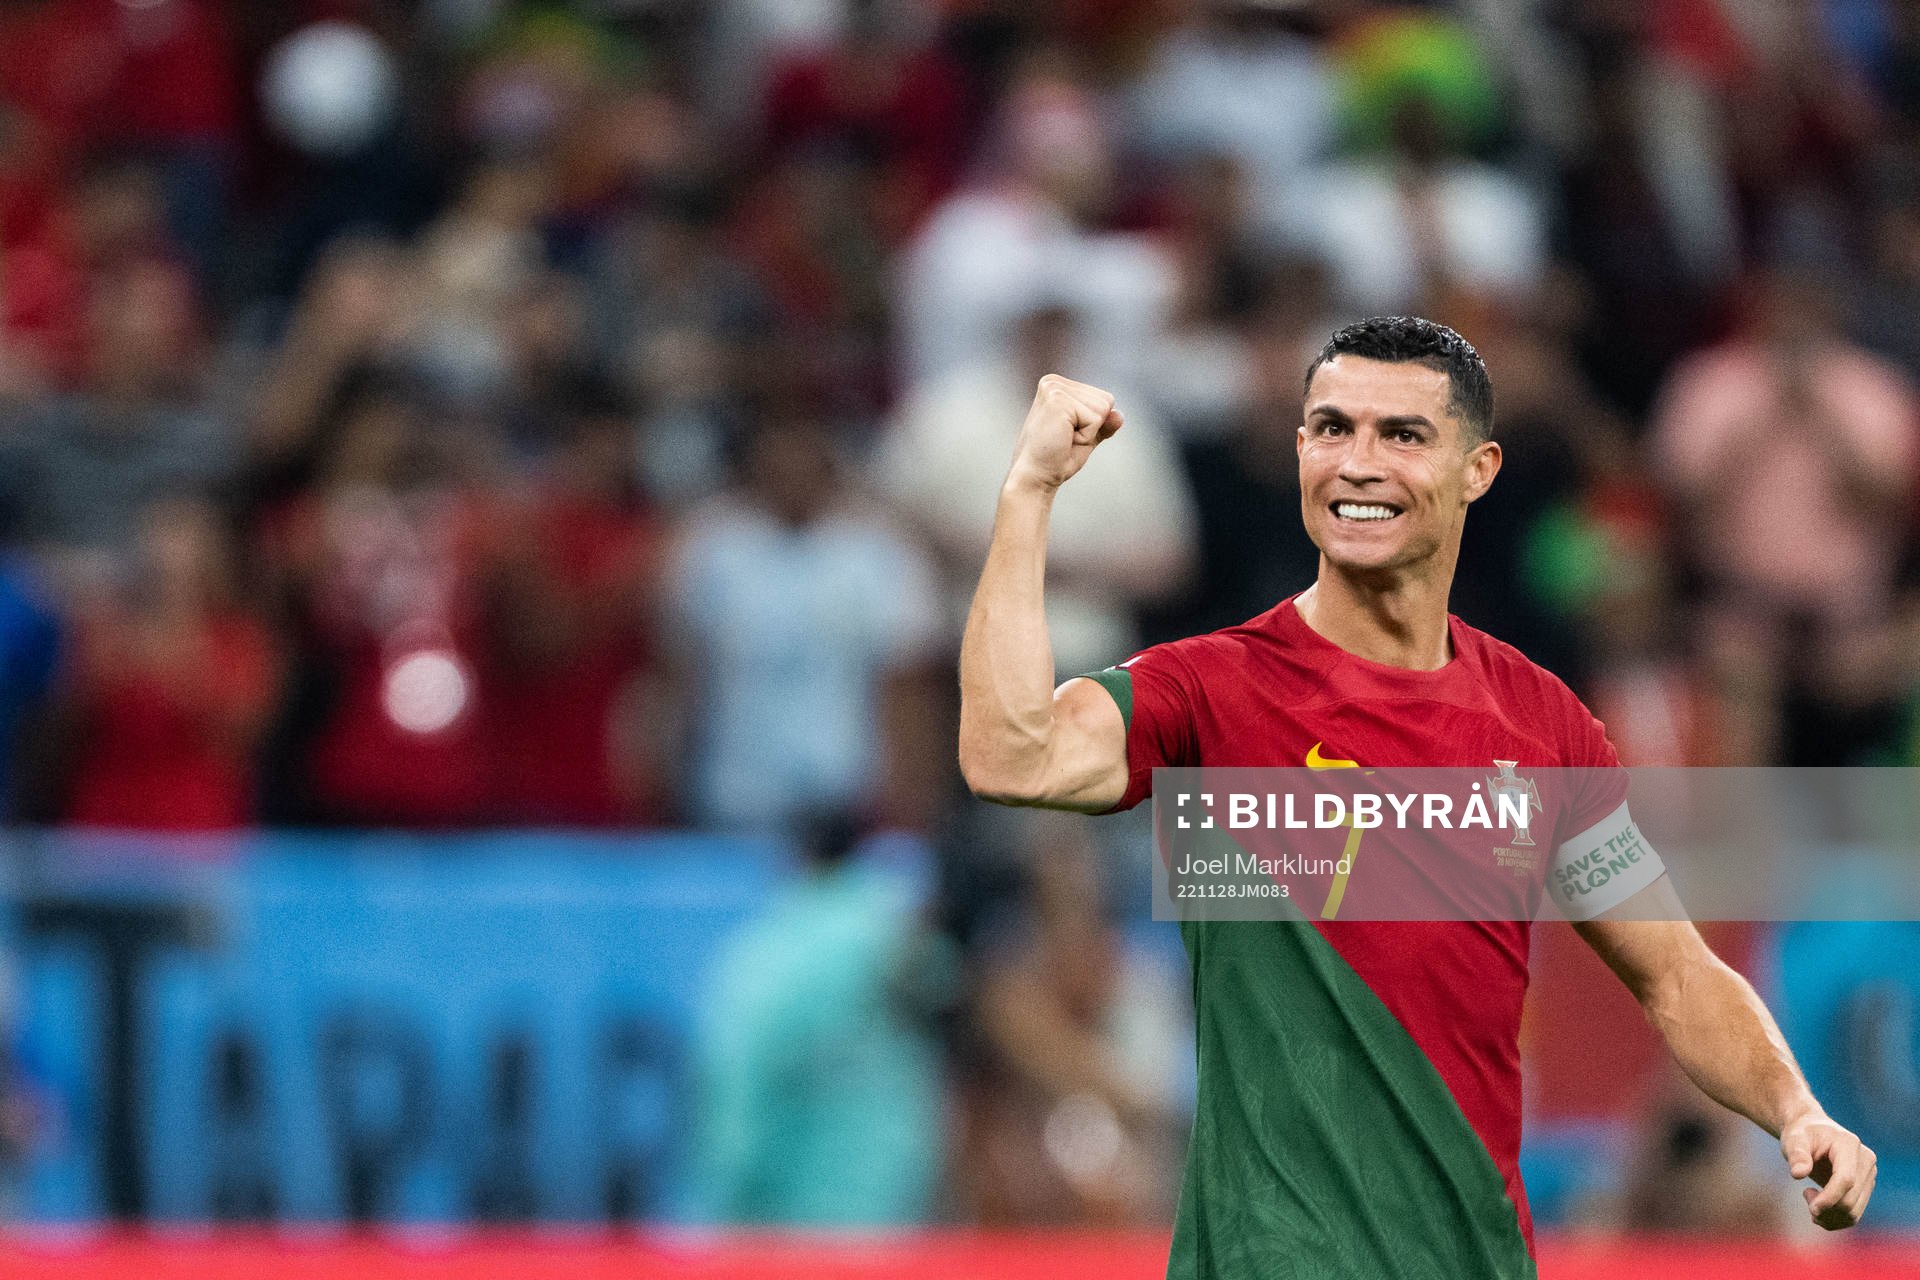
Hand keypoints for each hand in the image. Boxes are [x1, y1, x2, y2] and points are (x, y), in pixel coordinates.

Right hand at [1006, 374, 1123, 493]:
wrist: (1034, 477)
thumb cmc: (1055, 460)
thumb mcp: (1086, 437)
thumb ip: (1103, 424)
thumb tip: (1120, 415)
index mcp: (1058, 386)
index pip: (1103, 398)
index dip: (1093, 424)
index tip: (1068, 435)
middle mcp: (1053, 382)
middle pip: (1106, 400)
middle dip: (1092, 427)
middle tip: (1066, 439)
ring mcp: (1054, 388)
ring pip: (1103, 408)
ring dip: (1088, 432)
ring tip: (1063, 439)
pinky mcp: (1058, 400)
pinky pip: (1096, 418)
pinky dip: (1086, 435)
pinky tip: (1064, 439)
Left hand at [1781, 1110, 1875, 1228]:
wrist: (1813, 1133)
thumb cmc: (1802, 1135)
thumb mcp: (1793, 1139)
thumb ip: (1796, 1154)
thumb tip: (1798, 1174)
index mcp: (1849, 1144)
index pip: (1846, 1179)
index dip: (1830, 1198)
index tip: (1811, 1209)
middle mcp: (1866, 1161)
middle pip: (1850, 1200)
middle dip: (1825, 1208)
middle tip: (1805, 1195)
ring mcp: (1869, 1176)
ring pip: (1853, 1213)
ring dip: (1828, 1217)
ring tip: (1809, 1199)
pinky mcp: (1865, 1188)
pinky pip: (1853, 1215)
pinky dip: (1834, 1219)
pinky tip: (1818, 1207)